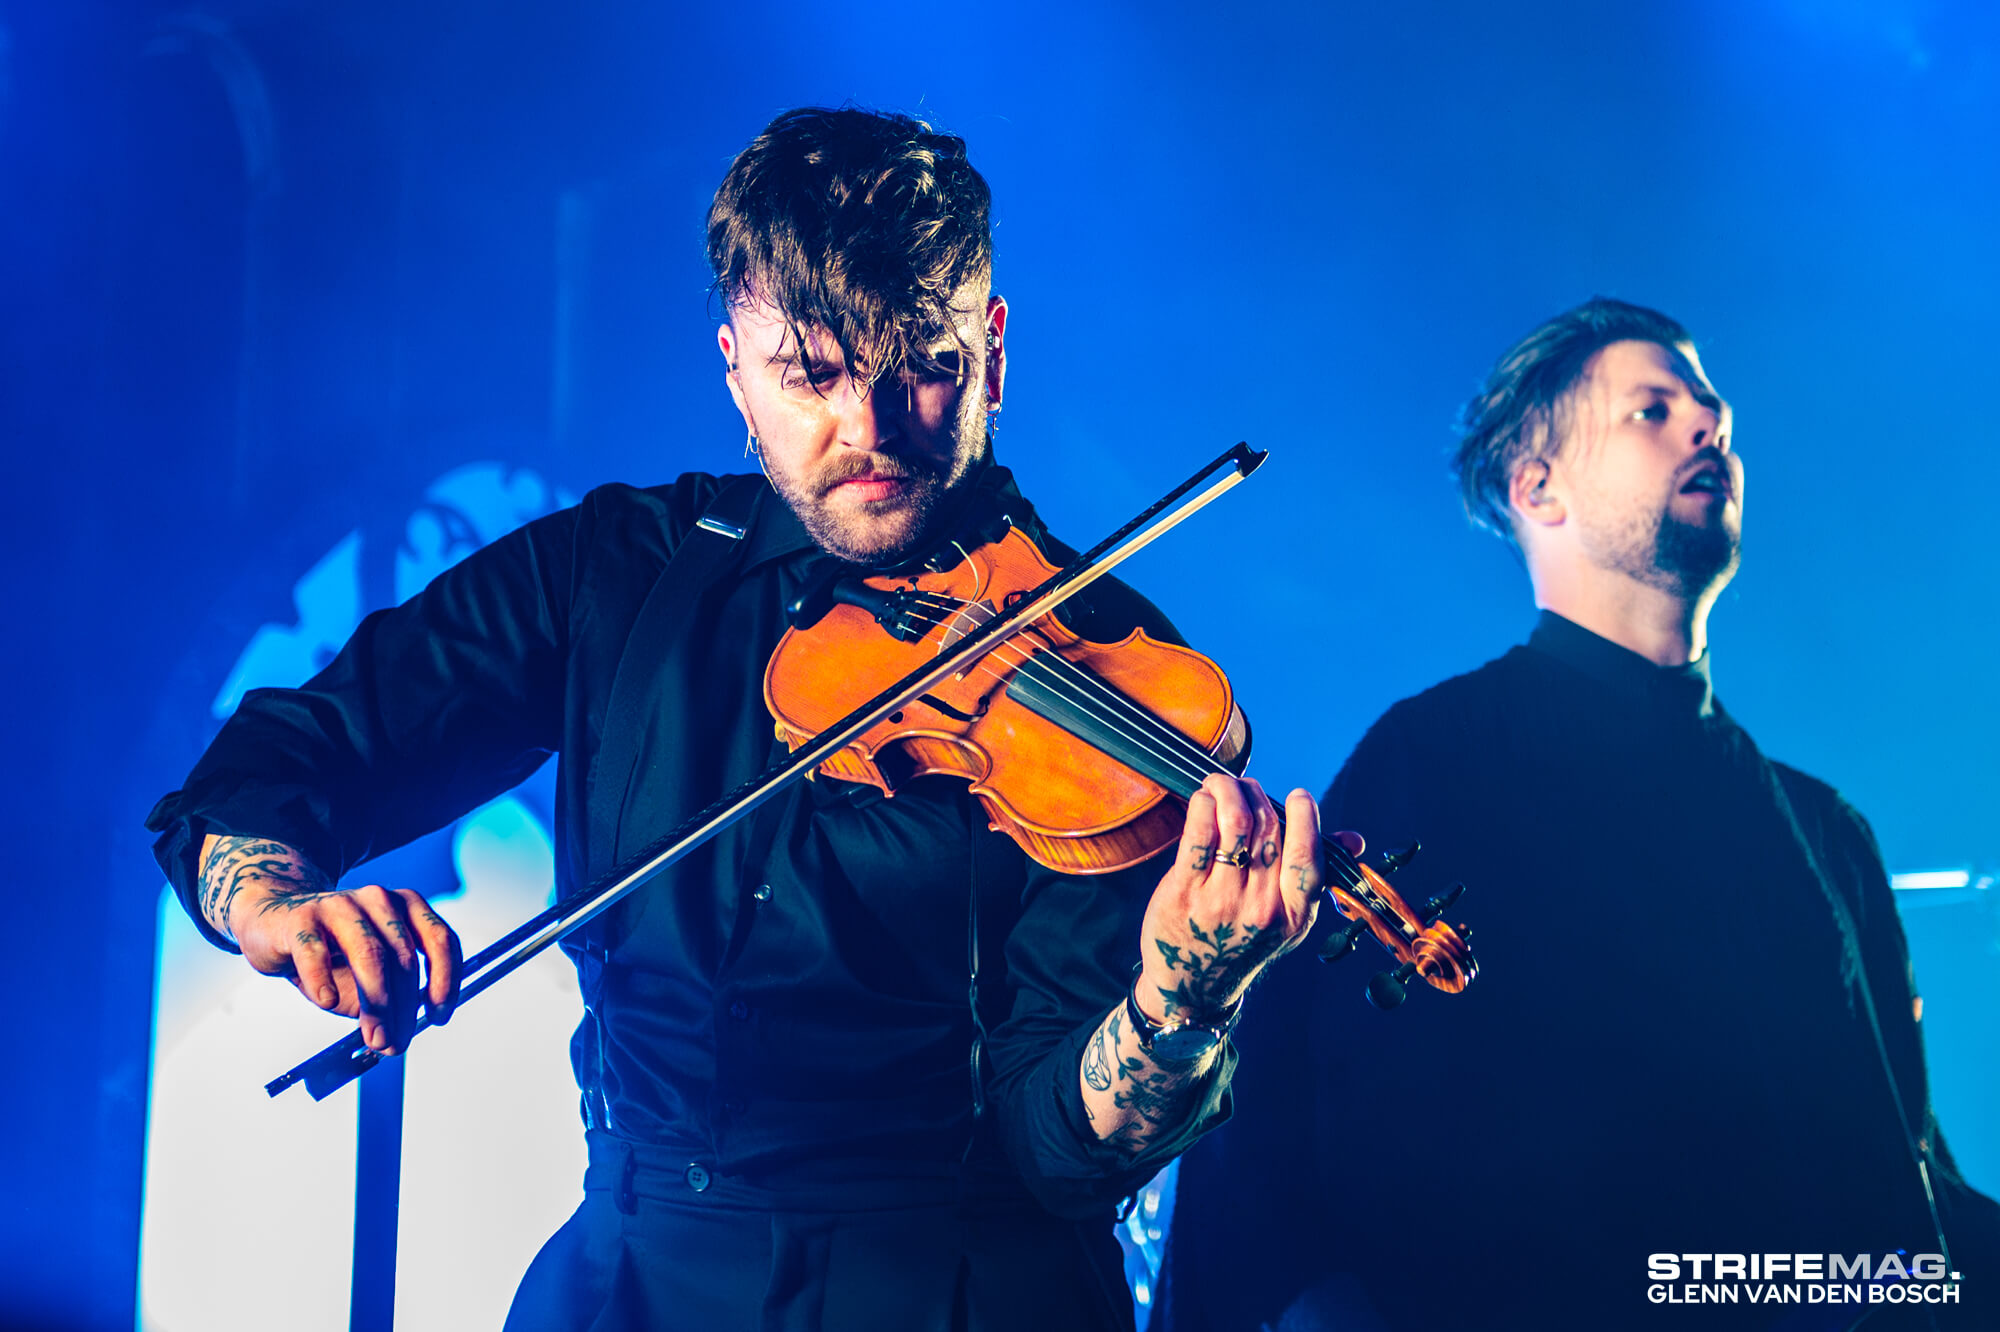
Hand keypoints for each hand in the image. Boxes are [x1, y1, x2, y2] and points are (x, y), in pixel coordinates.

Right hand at [198, 834, 461, 1053]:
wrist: (272, 922)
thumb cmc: (329, 952)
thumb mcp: (367, 975)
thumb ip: (389, 999)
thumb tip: (397, 1041)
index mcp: (405, 907)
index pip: (440, 939)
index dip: (446, 980)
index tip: (438, 1016)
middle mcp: (379, 899)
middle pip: (403, 956)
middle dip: (403, 1007)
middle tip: (394, 1044)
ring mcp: (340, 905)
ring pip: (370, 954)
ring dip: (377, 1003)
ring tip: (374, 1038)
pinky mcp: (301, 918)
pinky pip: (315, 950)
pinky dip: (323, 977)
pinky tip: (326, 1000)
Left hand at [1134, 774, 1360, 1024]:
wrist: (1194, 986)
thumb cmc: (1243, 940)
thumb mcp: (1287, 918)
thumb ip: (1315, 874)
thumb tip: (1355, 841)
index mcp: (1294, 913)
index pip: (1307, 856)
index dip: (1305, 818)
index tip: (1299, 795)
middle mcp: (1261, 907)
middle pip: (1268, 829)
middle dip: (1256, 794)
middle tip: (1244, 787)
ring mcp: (1222, 899)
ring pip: (1236, 823)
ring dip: (1228, 790)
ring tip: (1221, 784)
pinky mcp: (1185, 891)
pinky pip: (1198, 834)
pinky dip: (1202, 805)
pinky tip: (1202, 799)